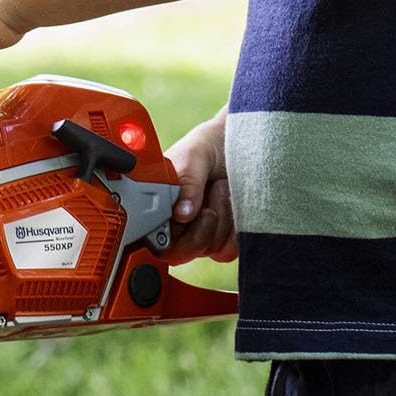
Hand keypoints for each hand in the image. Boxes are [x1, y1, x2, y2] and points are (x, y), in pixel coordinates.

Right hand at [164, 109, 235, 264]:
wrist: (241, 142)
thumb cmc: (209, 144)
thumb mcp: (193, 155)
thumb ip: (185, 182)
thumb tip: (181, 214)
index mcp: (160, 205)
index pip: (154, 239)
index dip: (169, 235)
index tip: (185, 215)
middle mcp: (178, 225)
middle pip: (181, 253)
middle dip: (200, 225)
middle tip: (208, 194)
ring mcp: (203, 233)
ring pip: (209, 249)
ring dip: (221, 217)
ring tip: (221, 186)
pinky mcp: (226, 239)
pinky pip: (230, 249)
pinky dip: (236, 228)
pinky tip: (234, 202)